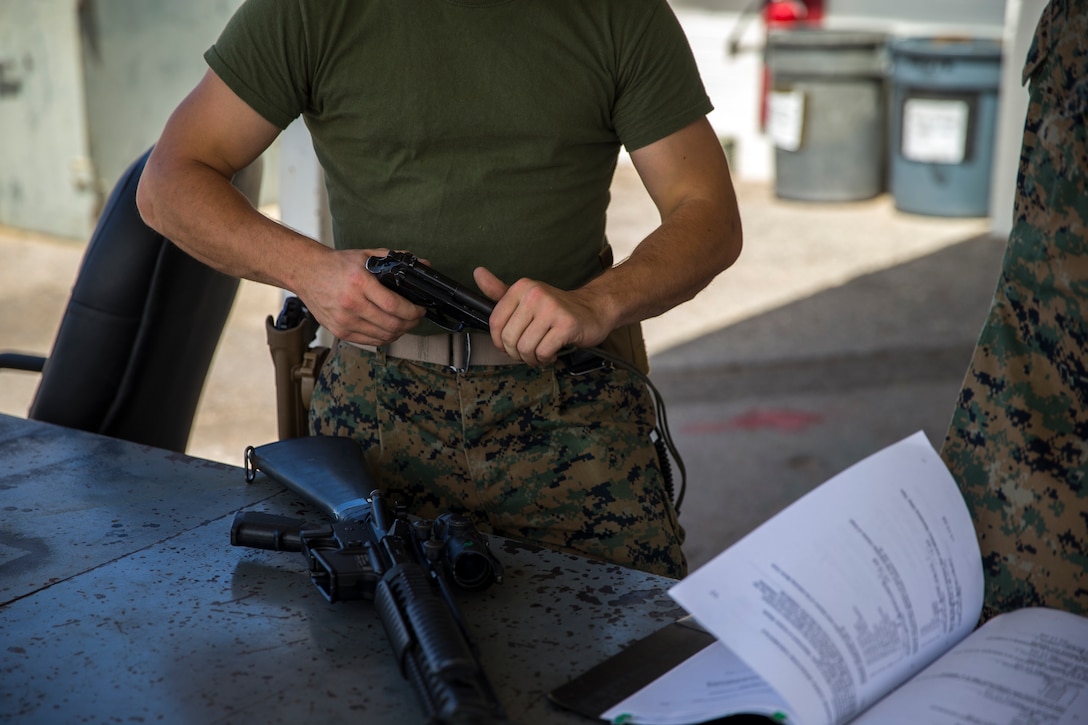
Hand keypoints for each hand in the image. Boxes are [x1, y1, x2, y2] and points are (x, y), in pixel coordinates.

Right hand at [298, 247, 426, 344]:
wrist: (306, 273)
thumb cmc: (336, 265)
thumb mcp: (366, 255)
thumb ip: (395, 259)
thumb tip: (423, 264)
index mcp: (359, 283)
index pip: (394, 306)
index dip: (413, 311)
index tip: (420, 309)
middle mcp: (350, 305)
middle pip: (391, 324)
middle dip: (411, 323)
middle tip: (416, 317)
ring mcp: (344, 321)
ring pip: (383, 336)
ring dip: (400, 332)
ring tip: (405, 323)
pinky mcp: (339, 332)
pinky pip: (370, 341)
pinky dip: (384, 337)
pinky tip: (389, 329)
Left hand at [473, 266, 612, 364]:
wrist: (594, 308)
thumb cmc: (557, 308)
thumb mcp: (526, 297)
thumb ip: (499, 291)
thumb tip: (477, 273)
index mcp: (522, 287)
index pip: (495, 322)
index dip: (499, 341)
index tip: (509, 345)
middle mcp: (535, 294)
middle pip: (509, 338)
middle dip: (517, 352)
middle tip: (529, 351)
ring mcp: (552, 309)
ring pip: (526, 348)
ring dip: (532, 358)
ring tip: (541, 352)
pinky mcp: (566, 325)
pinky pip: (543, 352)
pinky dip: (546, 358)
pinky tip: (553, 352)